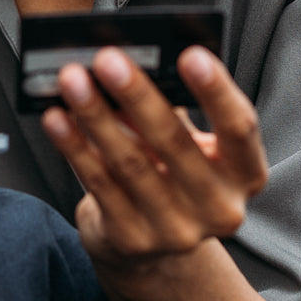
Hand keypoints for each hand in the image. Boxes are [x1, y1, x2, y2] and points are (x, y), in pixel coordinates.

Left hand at [41, 45, 267, 277]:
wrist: (153, 246)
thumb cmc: (171, 171)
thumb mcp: (189, 142)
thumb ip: (172, 106)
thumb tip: (128, 63)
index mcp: (244, 173)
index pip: (239, 127)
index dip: (216, 91)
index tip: (190, 54)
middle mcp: (218, 207)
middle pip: (175, 142)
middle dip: (137, 95)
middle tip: (107, 58)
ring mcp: (175, 231)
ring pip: (130, 163)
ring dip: (96, 116)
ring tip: (72, 80)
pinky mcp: (132, 240)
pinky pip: (98, 185)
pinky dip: (74, 147)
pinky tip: (56, 118)